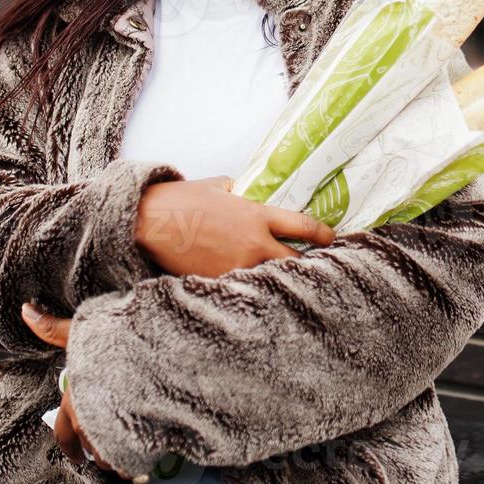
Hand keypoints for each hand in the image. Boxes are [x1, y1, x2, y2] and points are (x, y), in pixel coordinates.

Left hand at [20, 303, 129, 478]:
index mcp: (75, 400)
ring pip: (111, 457)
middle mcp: (90, 420)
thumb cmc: (114, 340)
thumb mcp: (82, 330)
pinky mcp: (141, 436)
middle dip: (98, 453)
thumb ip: (52, 327)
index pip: (63, 435)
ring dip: (117, 456)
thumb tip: (24, 309)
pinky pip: (135, 460)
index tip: (77, 457)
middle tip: (108, 452)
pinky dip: (138, 462)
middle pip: (90, 450)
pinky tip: (146, 456)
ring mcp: (116, 430)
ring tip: (128, 449)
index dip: (69, 448)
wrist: (155, 350)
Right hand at [134, 176, 335, 277]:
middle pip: (296, 261)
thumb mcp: (217, 187)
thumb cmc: (182, 200)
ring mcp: (238, 266)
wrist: (150, 223)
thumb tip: (243, 189)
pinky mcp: (221, 282)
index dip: (324, 235)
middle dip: (309, 266)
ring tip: (293, 287)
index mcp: (257, 215)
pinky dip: (254, 290)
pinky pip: (246, 289)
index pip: (303, 227)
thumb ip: (238, 190)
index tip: (333, 239)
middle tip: (317, 268)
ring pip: (272, 279)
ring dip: (281, 281)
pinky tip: (260, 296)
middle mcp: (254, 243)